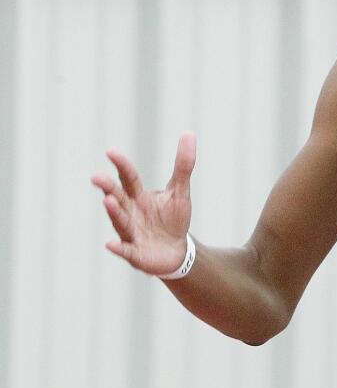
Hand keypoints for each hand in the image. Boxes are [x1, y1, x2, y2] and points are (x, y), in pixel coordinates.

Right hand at [90, 131, 195, 275]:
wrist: (176, 252)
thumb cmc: (173, 219)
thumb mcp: (180, 191)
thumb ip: (183, 165)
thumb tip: (189, 133)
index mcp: (138, 196)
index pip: (128, 178)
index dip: (121, 166)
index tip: (111, 151)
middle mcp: (130, 213)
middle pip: (118, 198)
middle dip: (108, 188)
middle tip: (97, 177)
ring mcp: (131, 233)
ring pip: (121, 222)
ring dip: (114, 212)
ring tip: (108, 201)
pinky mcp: (136, 254)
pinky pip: (126, 251)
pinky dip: (118, 248)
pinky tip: (111, 244)